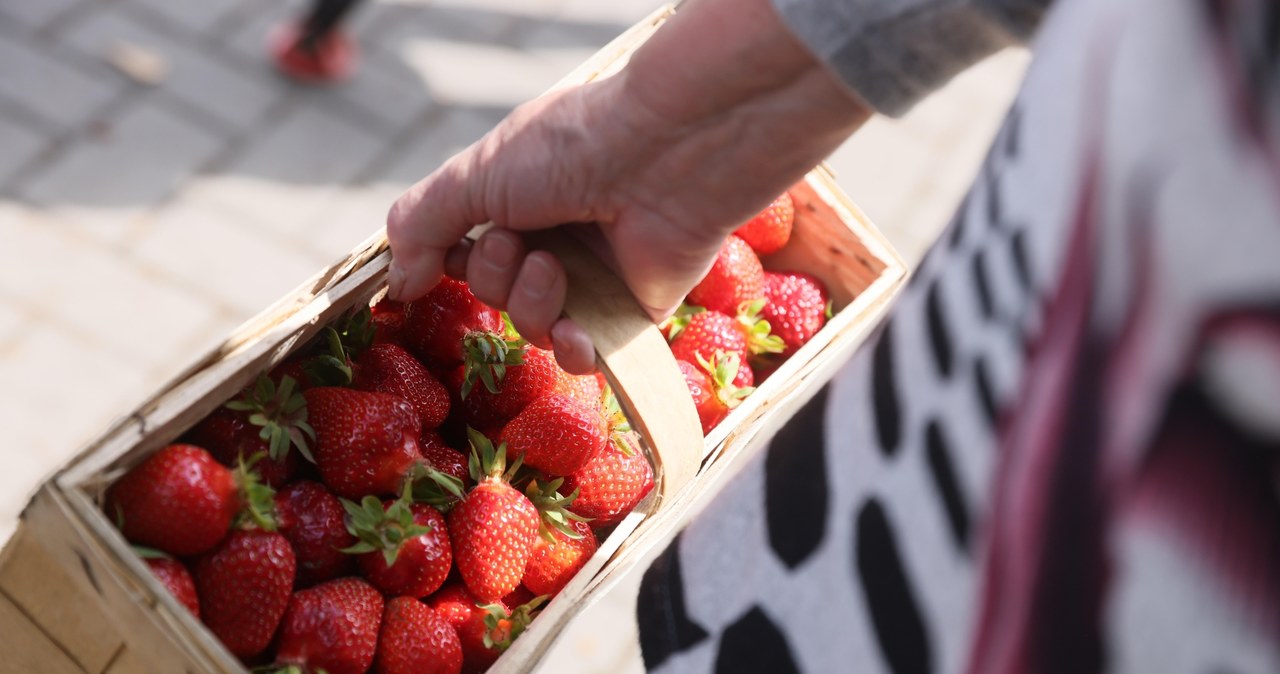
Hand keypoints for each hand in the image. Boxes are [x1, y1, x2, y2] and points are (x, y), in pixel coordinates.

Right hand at [385, 0, 870, 372]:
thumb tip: (398, 285)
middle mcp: (553, 238)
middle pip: (492, 292)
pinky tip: (577, 333)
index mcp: (518, 198)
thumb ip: (421, 224)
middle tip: (519, 241)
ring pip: (531, 324)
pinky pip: (584, 354)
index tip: (436, 262)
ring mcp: (592, 278)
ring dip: (531, 301)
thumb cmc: (571, 149)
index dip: (445, 262)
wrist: (665, 156)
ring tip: (556, 265)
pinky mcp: (630, 312)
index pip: (461, 250)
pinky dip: (572, 349)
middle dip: (493, 273)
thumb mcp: (476, 174)